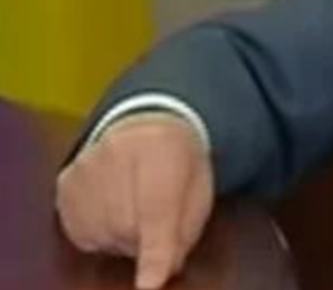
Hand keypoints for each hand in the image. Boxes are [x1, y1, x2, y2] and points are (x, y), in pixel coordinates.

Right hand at [56, 113, 213, 288]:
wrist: (147, 127)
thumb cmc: (179, 165)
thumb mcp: (198, 189)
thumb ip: (184, 230)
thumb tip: (161, 273)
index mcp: (163, 147)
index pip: (158, 207)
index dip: (155, 249)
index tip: (150, 283)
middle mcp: (118, 151)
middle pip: (126, 225)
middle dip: (144, 240)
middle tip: (155, 224)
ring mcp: (85, 165)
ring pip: (101, 233)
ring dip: (122, 239)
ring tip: (135, 212)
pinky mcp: (65, 183)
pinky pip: (80, 232)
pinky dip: (100, 234)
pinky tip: (114, 212)